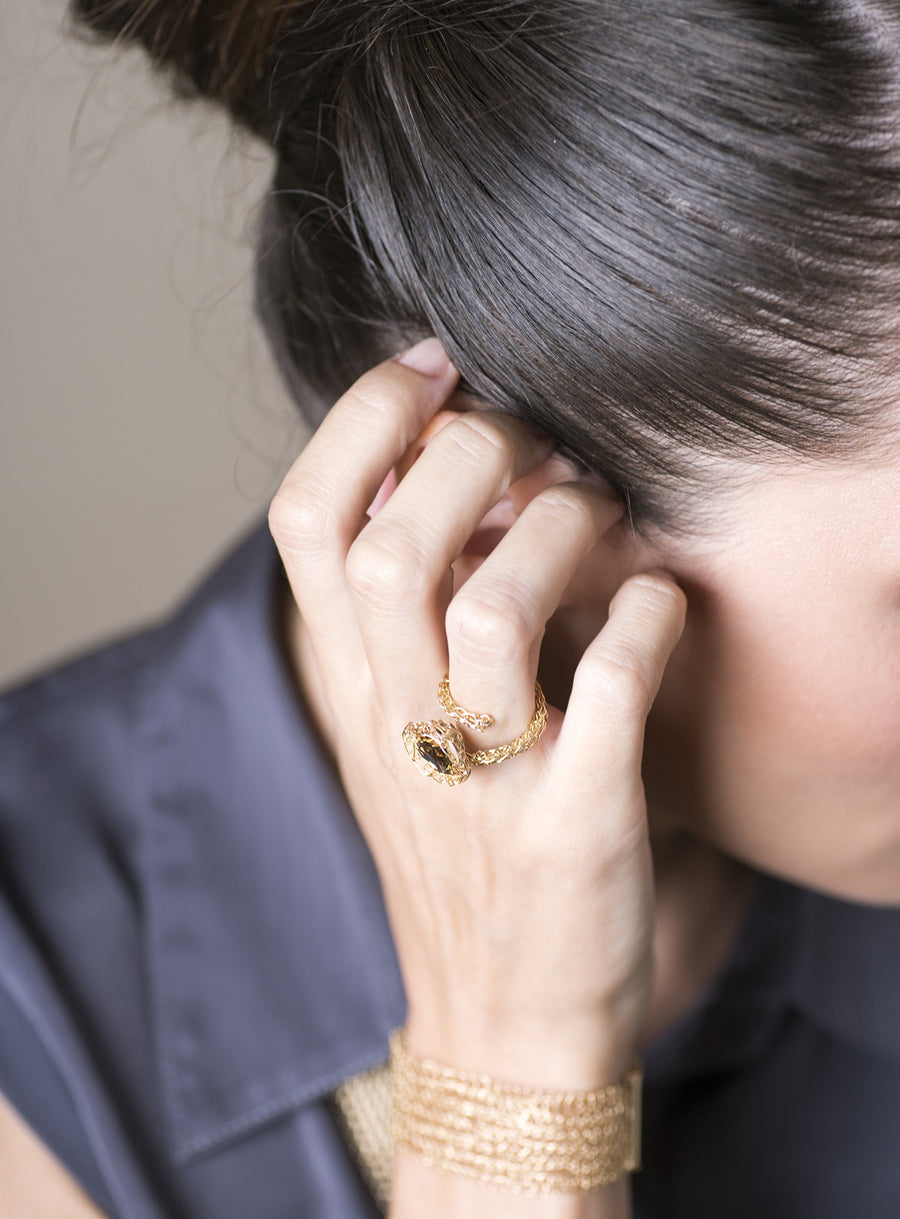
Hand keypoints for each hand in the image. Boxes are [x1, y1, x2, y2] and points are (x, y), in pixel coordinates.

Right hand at [269, 339, 685, 1089]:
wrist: (504, 1029)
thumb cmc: (461, 853)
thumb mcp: (394, 732)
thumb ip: (396, 615)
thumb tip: (429, 466)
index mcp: (351, 690)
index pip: (305, 523)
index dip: (362, 419)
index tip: (432, 366)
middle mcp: (399, 727)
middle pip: (393, 546)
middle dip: (470, 455)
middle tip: (535, 443)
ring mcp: (483, 782)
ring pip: (491, 611)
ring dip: (559, 531)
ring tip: (600, 514)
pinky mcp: (573, 829)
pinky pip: (610, 694)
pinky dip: (646, 620)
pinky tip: (660, 601)